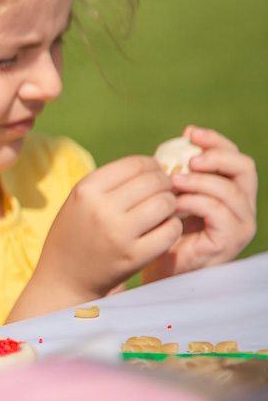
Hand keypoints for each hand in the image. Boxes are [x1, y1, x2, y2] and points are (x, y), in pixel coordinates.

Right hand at [36, 155, 181, 300]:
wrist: (64, 279)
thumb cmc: (75, 235)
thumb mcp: (79, 201)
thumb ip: (111, 183)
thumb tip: (155, 167)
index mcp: (86, 190)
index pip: (135, 164)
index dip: (152, 166)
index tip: (154, 176)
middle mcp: (101, 209)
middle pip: (154, 181)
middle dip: (165, 185)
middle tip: (163, 194)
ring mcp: (118, 234)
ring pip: (166, 203)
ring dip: (171, 205)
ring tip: (161, 212)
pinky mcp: (134, 256)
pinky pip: (170, 230)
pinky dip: (172, 227)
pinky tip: (162, 230)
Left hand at [143, 126, 257, 281]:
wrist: (156, 268)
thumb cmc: (161, 230)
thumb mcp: (170, 195)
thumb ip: (177, 173)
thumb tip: (173, 144)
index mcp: (230, 190)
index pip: (234, 156)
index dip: (215, 141)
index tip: (189, 132)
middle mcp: (242, 206)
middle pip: (244, 167)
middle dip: (217, 155)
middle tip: (190, 157)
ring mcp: (239, 224)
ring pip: (231, 190)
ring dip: (201, 181)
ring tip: (173, 180)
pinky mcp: (229, 240)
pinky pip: (218, 212)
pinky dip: (196, 202)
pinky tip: (174, 203)